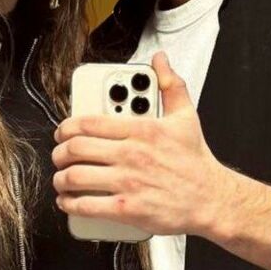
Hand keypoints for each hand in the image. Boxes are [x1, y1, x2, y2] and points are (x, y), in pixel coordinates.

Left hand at [52, 52, 230, 236]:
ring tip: (61, 178)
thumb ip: (170, 84)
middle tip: (59, 155)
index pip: (88, 123)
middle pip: (76, 148)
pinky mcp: (128, 209)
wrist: (211, 199)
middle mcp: (131, 154)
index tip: (62, 132)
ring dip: (60, 178)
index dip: (66, 127)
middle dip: (59, 152)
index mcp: (140, 130)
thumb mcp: (186, 115)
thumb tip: (160, 60)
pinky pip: (87, 205)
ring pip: (76, 176)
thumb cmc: (196, 160)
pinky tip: (67, 201)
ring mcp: (128, 182)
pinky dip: (69, 203)